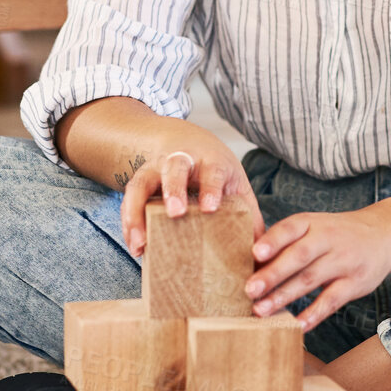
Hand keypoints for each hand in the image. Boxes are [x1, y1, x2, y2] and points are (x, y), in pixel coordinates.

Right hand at [119, 126, 265, 256]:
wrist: (187, 141)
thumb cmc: (216, 170)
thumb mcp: (235, 184)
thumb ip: (248, 213)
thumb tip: (262, 250)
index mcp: (211, 161)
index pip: (212, 171)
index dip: (210, 188)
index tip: (210, 208)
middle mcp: (181, 160)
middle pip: (174, 169)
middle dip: (173, 190)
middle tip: (175, 213)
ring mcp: (156, 168)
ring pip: (142, 183)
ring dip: (138, 212)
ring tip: (140, 243)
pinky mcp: (140, 181)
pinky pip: (129, 199)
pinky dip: (129, 222)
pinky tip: (134, 245)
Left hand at [245, 208, 390, 331]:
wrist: (383, 234)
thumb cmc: (336, 234)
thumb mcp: (314, 226)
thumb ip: (286, 240)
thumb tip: (247, 260)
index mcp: (312, 223)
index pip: (290, 228)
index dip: (273, 240)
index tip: (254, 253)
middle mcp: (328, 239)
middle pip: (299, 256)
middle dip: (273, 274)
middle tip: (249, 290)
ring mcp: (343, 261)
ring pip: (311, 280)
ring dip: (284, 297)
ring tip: (261, 311)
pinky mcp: (355, 284)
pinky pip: (331, 301)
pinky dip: (313, 314)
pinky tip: (296, 325)